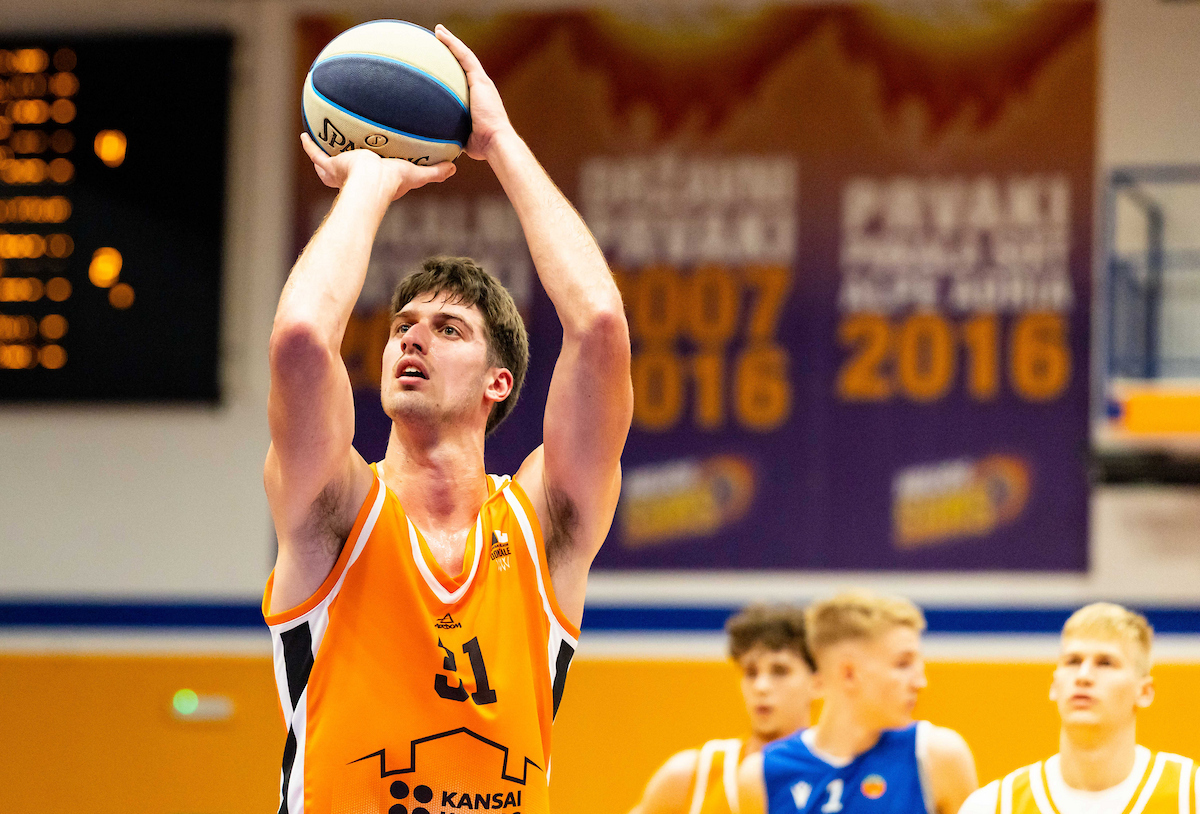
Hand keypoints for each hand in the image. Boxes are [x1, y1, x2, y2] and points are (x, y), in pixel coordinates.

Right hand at [300, 132, 455, 200]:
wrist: (371, 183)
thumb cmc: (393, 182)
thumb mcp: (416, 174)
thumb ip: (435, 172)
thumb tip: (455, 167)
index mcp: (375, 180)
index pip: (373, 175)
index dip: (374, 170)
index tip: (376, 163)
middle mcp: (356, 177)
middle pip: (349, 170)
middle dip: (345, 163)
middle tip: (346, 152)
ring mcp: (341, 172)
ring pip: (329, 164)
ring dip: (325, 157)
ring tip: (322, 142)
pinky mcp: (331, 165)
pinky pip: (316, 154)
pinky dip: (309, 146)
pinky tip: (304, 134)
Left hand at [435, 24, 515, 160]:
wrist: (496, 142)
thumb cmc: (483, 147)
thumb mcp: (464, 137)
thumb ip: (453, 133)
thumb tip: (438, 140)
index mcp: (480, 99)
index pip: (467, 79)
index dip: (456, 68)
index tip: (444, 62)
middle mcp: (483, 87)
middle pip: (466, 63)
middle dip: (454, 50)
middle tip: (440, 39)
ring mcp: (482, 82)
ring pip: (465, 56)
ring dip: (451, 41)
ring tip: (438, 31)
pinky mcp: (480, 80)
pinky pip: (464, 57)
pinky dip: (453, 45)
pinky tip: (441, 35)